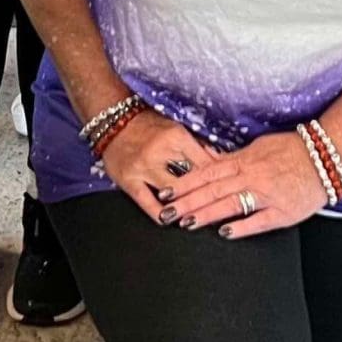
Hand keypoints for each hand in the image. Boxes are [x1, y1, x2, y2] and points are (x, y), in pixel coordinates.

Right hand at [96, 109, 219, 221]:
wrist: (113, 121)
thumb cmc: (149, 125)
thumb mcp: (176, 130)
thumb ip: (198, 146)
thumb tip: (221, 161)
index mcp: (176, 136)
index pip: (205, 163)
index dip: (219, 179)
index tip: (228, 191)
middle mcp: (160, 152)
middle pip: (190, 179)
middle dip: (205, 195)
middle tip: (219, 209)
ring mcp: (144, 168)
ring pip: (171, 192)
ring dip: (185, 206)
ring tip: (197, 218)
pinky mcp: (129, 180)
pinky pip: (146, 202)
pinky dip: (159, 213)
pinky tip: (169, 220)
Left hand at [158, 131, 328, 238]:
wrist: (327, 156)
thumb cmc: (292, 149)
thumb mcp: (259, 146)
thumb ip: (235, 158)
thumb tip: (210, 163)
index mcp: (245, 160)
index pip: (207, 172)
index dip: (185, 184)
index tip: (165, 193)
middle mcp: (253, 176)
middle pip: (213, 190)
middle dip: (187, 202)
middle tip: (166, 213)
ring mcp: (268, 195)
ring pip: (231, 204)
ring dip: (207, 214)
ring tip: (186, 222)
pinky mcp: (284, 212)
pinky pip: (259, 221)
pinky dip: (241, 227)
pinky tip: (224, 233)